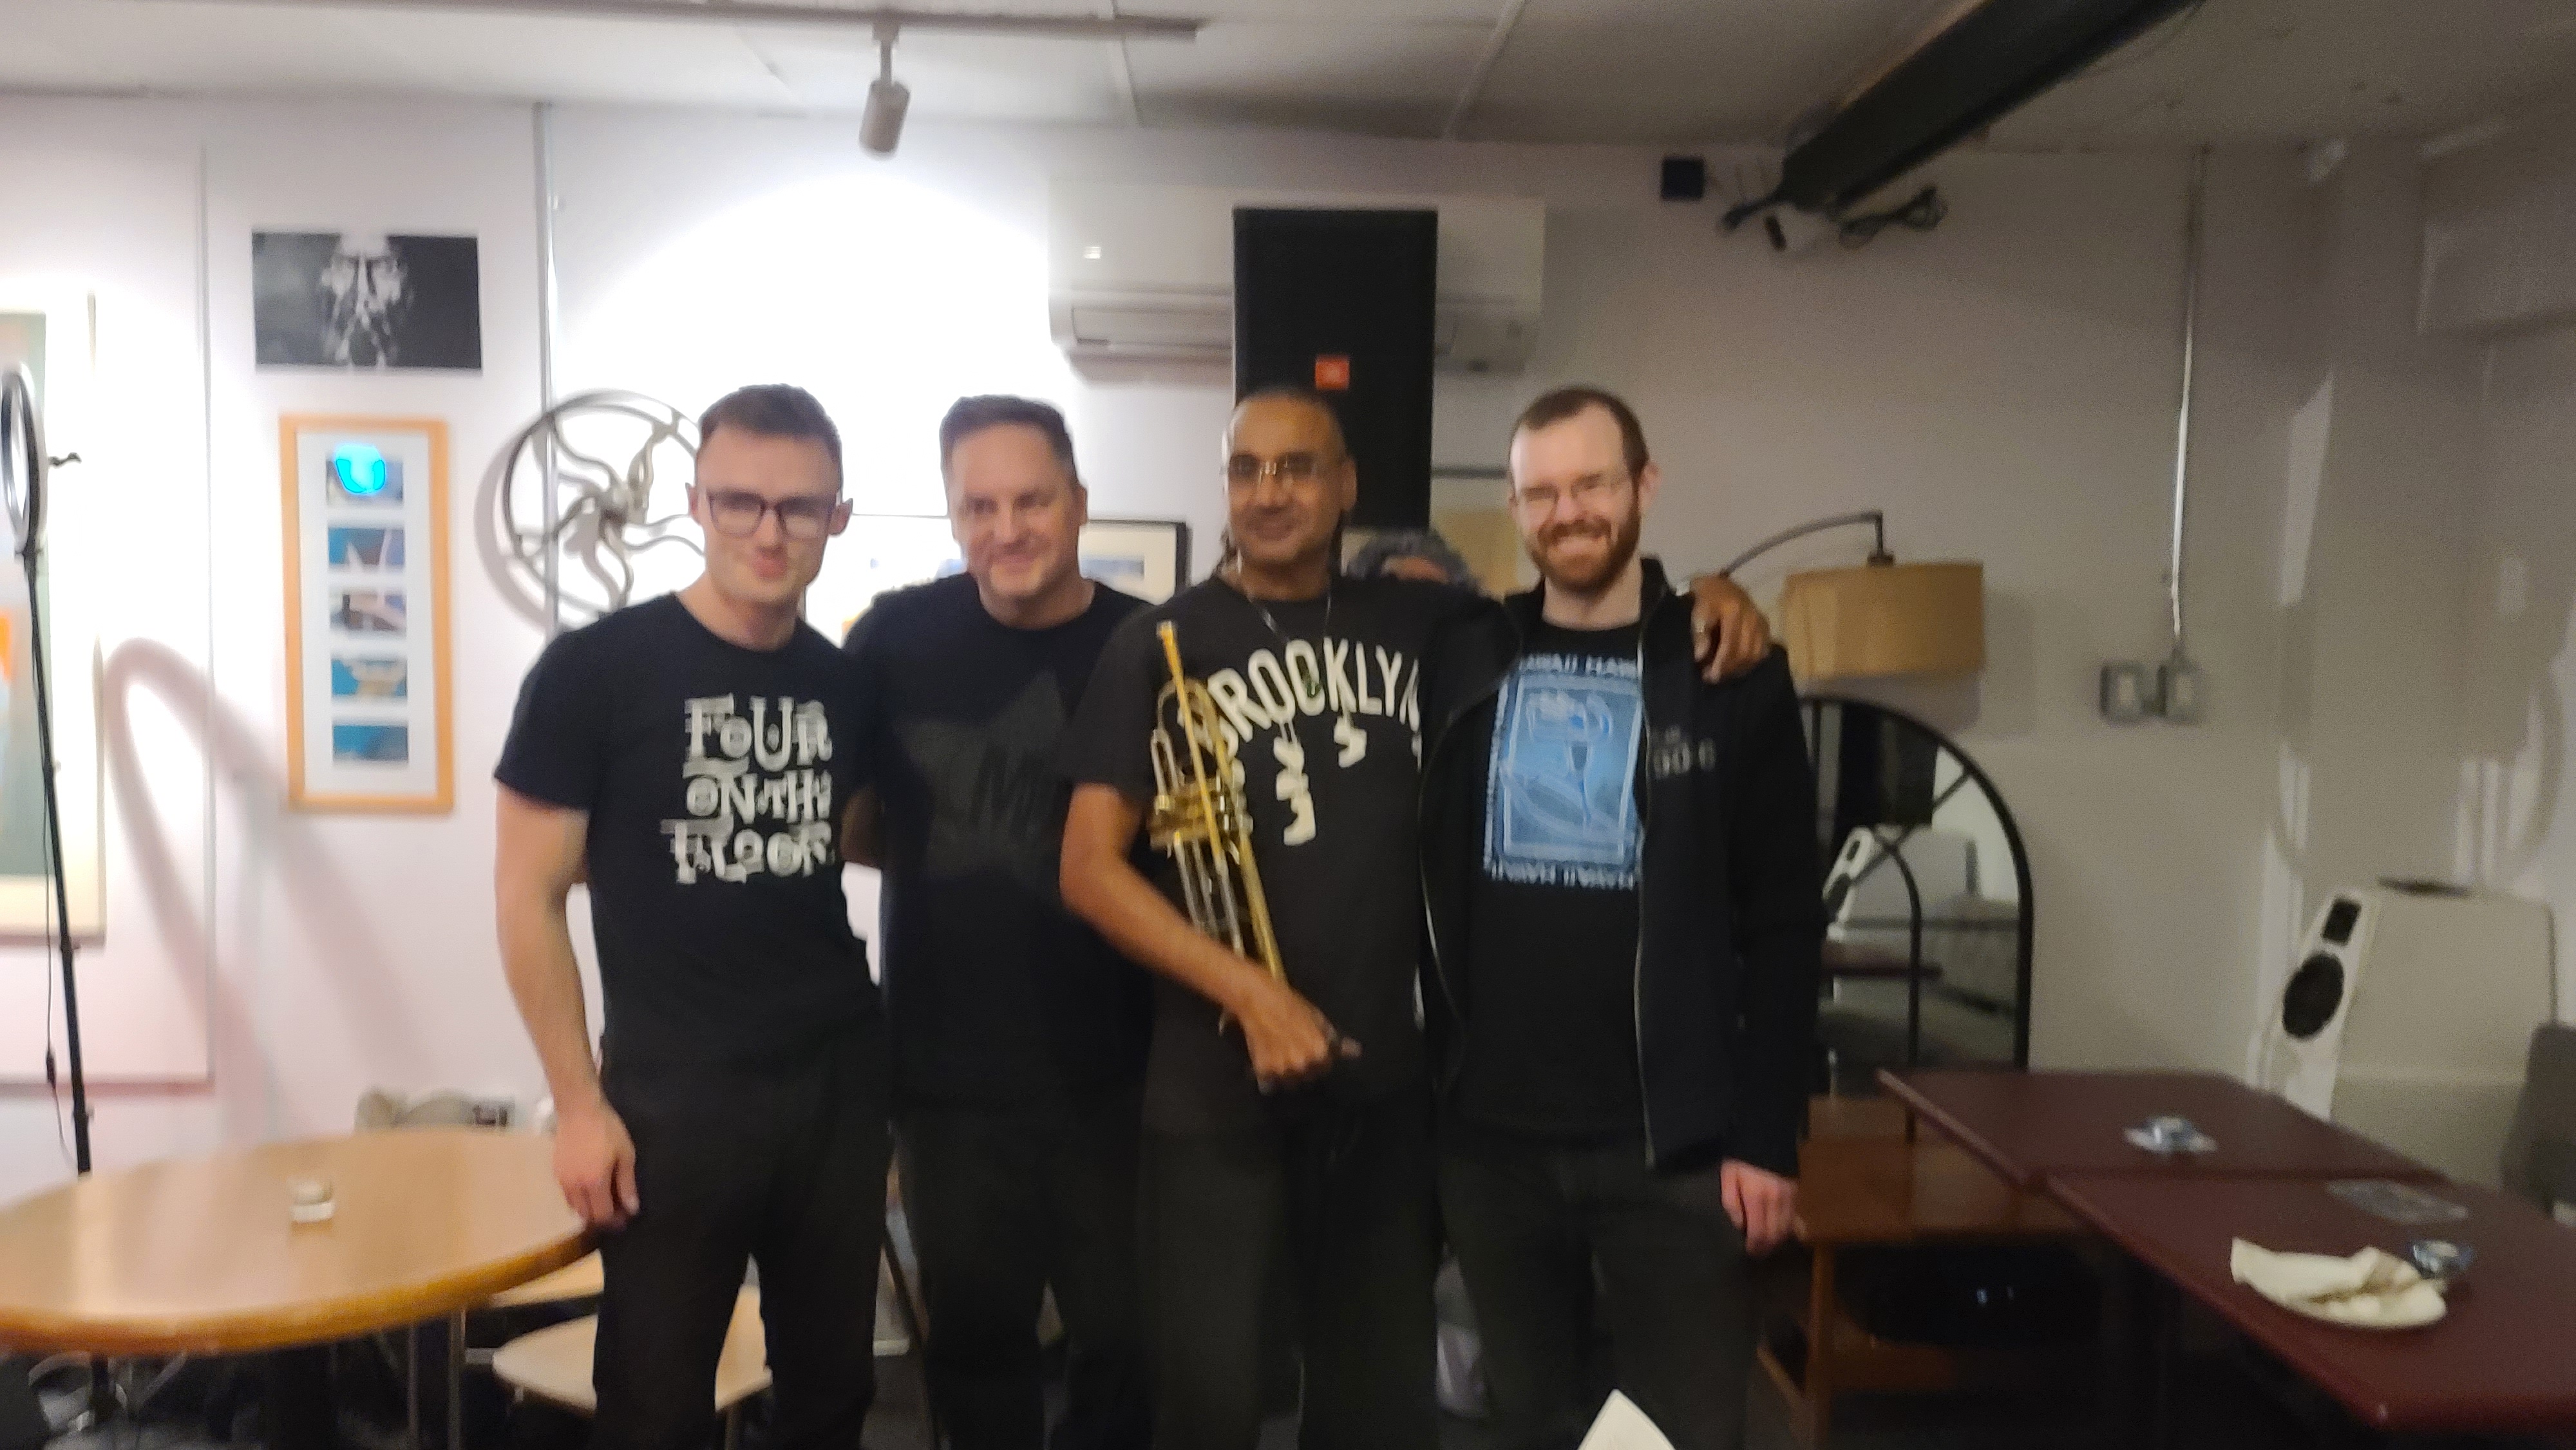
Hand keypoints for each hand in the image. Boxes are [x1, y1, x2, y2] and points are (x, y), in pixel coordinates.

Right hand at [554, 1097, 639, 1229]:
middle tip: (616, 1211)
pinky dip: (578, 1199)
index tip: (625, 1218)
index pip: (602, 1214)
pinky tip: (589, 1189)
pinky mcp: (555, 1172)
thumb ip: (627, 1184)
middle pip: (586, 1215)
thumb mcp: (625, 1155)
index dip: (614, 1221)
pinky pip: (567, 1195)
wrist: (578, 1110)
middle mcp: (574, 1187)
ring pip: (574, 1207)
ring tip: (603, 1201)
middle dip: (601, 1218)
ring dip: (588, 1210)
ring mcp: (561, 1180)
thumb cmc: (607, 1130)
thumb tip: (631, 1208)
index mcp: (594, 1183)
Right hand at [1233, 970, 1360, 1090]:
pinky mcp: (1263, 1071)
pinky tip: (1266, 1057)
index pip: (1325, 1067)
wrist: (1258, 999)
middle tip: (1292, 1048)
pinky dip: (1267, 1075)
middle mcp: (1302, 1064)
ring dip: (1285, 1073)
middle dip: (1302, 1067)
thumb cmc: (1290, 1005)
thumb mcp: (1318, 1019)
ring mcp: (1282, 1069)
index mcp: (1319, 1052)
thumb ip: (1334, 1040)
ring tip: (1278, 1052)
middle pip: (1307, 1077)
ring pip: (1288, 1081)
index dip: (1318, 1058)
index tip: (1310, 1048)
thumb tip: (1355, 1051)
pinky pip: (1269, 1083)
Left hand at [1687, 573, 1772, 681]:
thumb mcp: (1697, 609)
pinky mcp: (1765, 625)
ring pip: (1755, 653)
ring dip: (1740, 668)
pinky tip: (1739, 666)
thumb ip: (1700, 632)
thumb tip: (1700, 656)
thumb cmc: (1705, 596)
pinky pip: (1763, 649)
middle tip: (1713, 678)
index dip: (1720, 664)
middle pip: (1744, 652)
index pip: (1730, 645)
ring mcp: (1761, 621)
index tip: (1708, 676)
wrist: (1720, 582)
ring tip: (1725, 674)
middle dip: (1729, 669)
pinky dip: (1751, 661)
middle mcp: (1752, 617)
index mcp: (1734, 611)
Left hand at [1720, 1159, 1795, 1254]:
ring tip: (1769, 1244)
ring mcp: (1790, 1197)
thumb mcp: (1728, 1176)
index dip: (1755, 1246)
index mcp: (1756, 1197)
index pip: (1759, 1233)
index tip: (1750, 1252)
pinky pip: (1796, 1217)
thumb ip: (1731, 1202)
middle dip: (1767, 1247)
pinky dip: (1790, 1228)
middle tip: (1759, 1252)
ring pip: (1788, 1229)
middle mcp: (1776, 1200)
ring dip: (1778, 1240)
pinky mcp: (1798, 1192)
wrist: (1766, 1135)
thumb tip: (1740, 1226)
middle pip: (1775, 1235)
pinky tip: (1781, 1231)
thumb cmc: (1742, 1157)